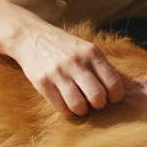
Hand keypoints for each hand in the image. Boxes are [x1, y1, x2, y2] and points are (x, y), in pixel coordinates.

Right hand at [3, 21, 124, 115]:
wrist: (29, 36)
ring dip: (82, 110)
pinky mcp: (43, 82)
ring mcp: (58, 73)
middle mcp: (76, 62)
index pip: (113, 83)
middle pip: (98, 97)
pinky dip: (66, 110)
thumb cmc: (62, 46)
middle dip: (98, 105)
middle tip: (94, 102)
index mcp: (91, 52)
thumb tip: (116, 92)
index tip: (111, 98)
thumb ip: (99, 65)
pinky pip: (61, 107)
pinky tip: (65, 102)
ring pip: (79, 106)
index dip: (115, 96)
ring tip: (80, 105)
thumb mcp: (84, 47)